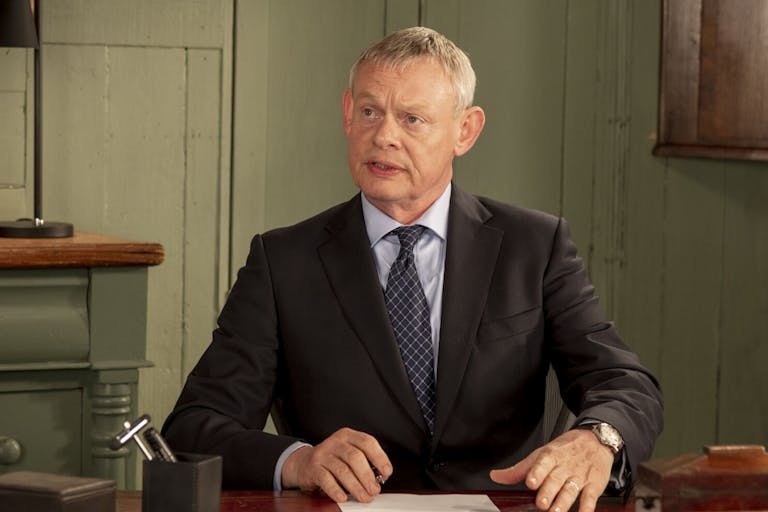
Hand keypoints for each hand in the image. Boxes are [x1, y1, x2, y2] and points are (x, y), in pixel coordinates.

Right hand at [280, 427, 391, 502]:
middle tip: (374, 490)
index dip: (380, 458)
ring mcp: (323, 454)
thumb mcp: (348, 454)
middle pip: (355, 457)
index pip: (368, 442)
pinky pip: (326, 479)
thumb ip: (364, 461)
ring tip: (364, 497)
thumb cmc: (332, 460)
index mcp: (348, 436)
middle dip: (367, 476)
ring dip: (356, 486)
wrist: (303, 463)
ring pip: (343, 470)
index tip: (386, 473)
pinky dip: (336, 490)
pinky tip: (343, 497)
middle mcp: (335, 442)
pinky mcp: (313, 467)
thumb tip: (380, 478)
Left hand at [490, 429, 613, 511]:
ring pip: (571, 490)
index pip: (542, 463)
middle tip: (541, 503)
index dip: (536, 472)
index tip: (531, 481)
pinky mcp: (594, 485)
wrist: (595, 440)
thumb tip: (496, 476)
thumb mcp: (541, 454)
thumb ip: (519, 469)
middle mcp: (564, 466)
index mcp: (550, 457)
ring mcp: (580, 476)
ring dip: (563, 502)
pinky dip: (586, 507)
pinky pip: (590, 497)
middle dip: (548, 492)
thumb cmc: (564, 450)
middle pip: (555, 480)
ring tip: (555, 511)